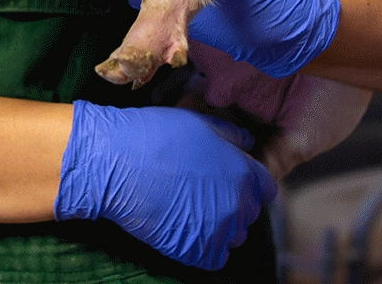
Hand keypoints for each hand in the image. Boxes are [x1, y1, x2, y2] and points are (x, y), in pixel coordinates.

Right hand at [54, 100, 277, 270]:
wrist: (116, 162)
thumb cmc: (155, 136)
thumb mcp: (200, 123)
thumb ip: (232, 135)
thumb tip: (248, 143)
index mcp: (243, 172)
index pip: (265, 189)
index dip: (249, 184)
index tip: (230, 182)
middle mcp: (237, 204)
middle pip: (249, 213)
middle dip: (234, 205)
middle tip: (204, 194)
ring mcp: (217, 231)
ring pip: (233, 236)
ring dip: (220, 227)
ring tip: (192, 210)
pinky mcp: (195, 251)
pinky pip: (214, 257)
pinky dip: (204, 248)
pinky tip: (185, 229)